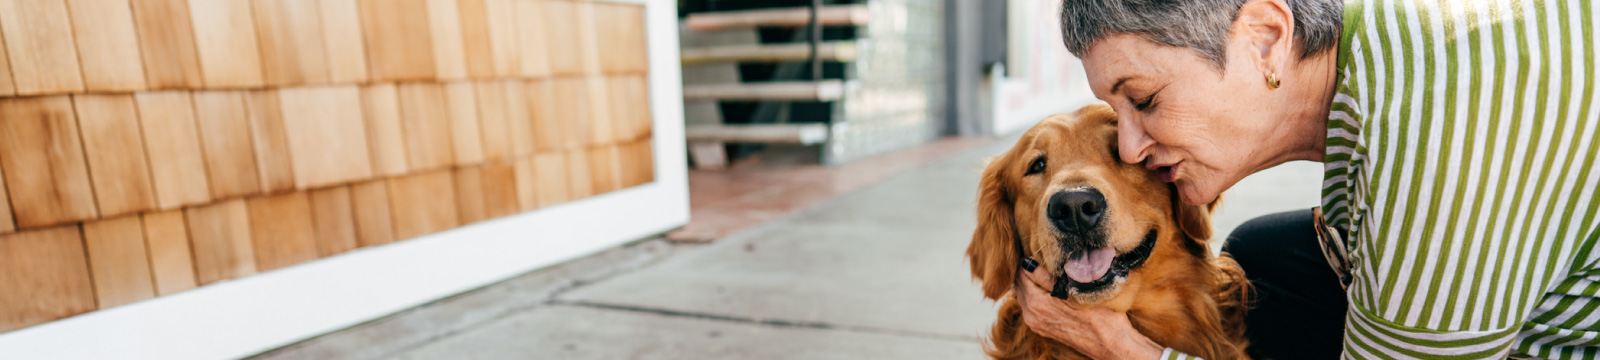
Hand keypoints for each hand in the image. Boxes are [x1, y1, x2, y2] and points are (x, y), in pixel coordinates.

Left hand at [1015, 264, 1163, 359]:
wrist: (1110, 343)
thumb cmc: (1099, 314)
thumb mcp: (1074, 289)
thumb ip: (1046, 276)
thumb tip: (1028, 262)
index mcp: (1036, 302)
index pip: (1021, 271)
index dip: (1030, 258)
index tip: (1042, 250)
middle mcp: (1031, 314)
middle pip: (1020, 283)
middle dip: (1028, 270)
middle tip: (1044, 257)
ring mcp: (1036, 323)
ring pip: (1024, 294)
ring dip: (1031, 282)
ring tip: (1048, 271)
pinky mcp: (1043, 328)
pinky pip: (1031, 306)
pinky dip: (1036, 294)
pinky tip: (1051, 288)